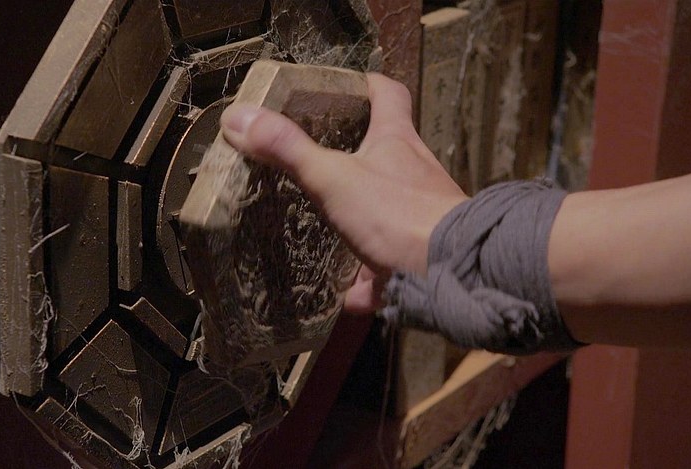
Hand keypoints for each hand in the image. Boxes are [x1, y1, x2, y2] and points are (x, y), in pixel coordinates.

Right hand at [220, 73, 466, 313]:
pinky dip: (366, 280)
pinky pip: (387, 264)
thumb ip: (288, 150)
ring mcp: (420, 215)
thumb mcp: (334, 178)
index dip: (365, 84)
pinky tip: (345, 294)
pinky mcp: (418, 255)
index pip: (387, 94)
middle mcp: (414, 172)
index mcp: (396, 140)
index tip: (342, 87)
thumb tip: (238, 118)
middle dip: (352, 156)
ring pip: (385, 210)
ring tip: (321, 228)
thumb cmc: (397, 214)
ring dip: (356, 220)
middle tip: (316, 160)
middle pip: (385, 151)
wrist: (452, 274)